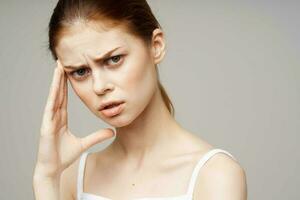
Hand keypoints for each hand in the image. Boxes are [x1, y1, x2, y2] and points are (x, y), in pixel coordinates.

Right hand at [34, 60, 114, 178]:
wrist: (53, 169)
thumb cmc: (64, 156)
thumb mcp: (84, 144)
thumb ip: (97, 136)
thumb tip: (112, 130)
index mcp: (61, 119)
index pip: (64, 97)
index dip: (66, 84)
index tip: (69, 71)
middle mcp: (54, 116)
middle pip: (58, 93)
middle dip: (60, 77)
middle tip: (62, 62)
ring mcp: (49, 120)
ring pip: (54, 96)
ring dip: (56, 81)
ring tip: (59, 67)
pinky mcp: (46, 125)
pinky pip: (50, 107)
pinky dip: (53, 95)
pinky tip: (55, 85)